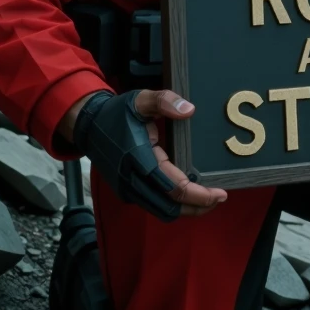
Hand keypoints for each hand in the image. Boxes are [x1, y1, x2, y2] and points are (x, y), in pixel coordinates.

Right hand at [72, 89, 226, 220]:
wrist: (87, 125)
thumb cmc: (117, 112)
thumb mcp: (140, 99)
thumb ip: (164, 101)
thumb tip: (189, 110)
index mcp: (138, 158)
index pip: (173, 187)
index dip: (198, 195)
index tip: (221, 193)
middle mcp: (131, 180)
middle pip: (170, 207)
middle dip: (197, 207)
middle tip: (219, 198)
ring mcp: (127, 189)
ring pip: (161, 211)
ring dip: (185, 210)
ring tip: (208, 200)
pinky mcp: (126, 191)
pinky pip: (153, 205)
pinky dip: (172, 205)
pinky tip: (188, 194)